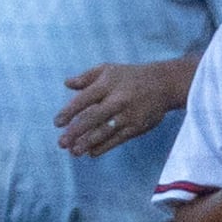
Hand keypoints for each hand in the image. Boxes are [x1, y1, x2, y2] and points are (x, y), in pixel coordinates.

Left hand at [56, 61, 178, 157]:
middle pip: (92, 118)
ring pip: (104, 132)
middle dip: (75, 132)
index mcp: (108, 84)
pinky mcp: (136, 127)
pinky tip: (91, 152)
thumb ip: (86, 77)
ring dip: (87, 143)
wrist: (163, 84)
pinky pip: (117, 139)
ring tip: (74, 151)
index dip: (69, 111)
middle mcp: (117, 100)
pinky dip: (103, 147)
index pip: (84, 99)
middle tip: (61, 143)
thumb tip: (67, 83)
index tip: (57, 123)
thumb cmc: (130, 76)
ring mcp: (128, 115)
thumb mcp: (108, 69)